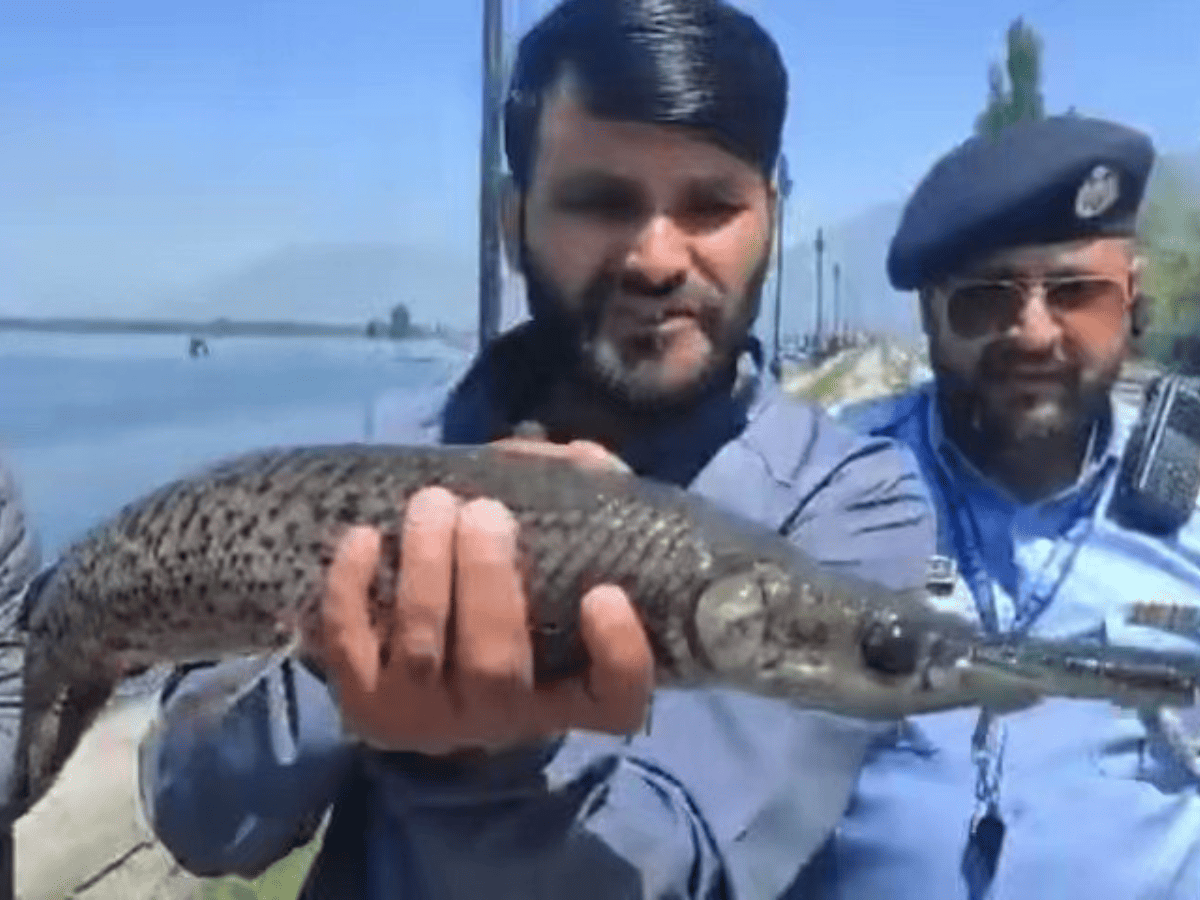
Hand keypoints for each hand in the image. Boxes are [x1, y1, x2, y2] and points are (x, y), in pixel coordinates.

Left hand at [304, 439, 653, 755]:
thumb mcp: (556, 557)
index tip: (603, 593)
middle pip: (497, 669)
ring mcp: (428, 720)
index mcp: (569, 695)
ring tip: (433, 503)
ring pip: (423, 653)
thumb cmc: (510, 603)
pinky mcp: (366, 707)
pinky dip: (351, 592)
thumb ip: (580, 505)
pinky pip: (350, 651)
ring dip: (426, 569)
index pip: (616, 701)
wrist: (426, 681)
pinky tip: (365, 538)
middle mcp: (501, 721)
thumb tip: (580, 459)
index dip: (618, 654)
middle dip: (487, 580)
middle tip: (485, 512)